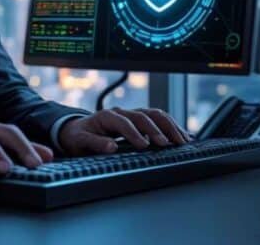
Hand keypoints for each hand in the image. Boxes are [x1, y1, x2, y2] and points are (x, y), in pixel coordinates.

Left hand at [58, 107, 190, 155]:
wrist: (76, 130)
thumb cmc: (78, 136)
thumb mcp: (80, 141)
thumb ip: (94, 143)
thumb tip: (111, 147)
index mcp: (107, 116)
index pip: (124, 122)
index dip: (134, 133)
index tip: (144, 146)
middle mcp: (122, 112)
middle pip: (144, 116)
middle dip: (157, 129)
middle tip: (168, 144)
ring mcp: (132, 115)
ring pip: (155, 115)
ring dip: (169, 126)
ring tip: (182, 140)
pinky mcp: (139, 121)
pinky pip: (158, 120)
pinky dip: (171, 127)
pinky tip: (182, 136)